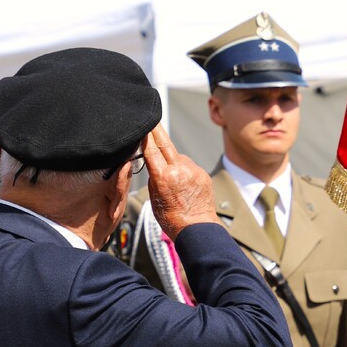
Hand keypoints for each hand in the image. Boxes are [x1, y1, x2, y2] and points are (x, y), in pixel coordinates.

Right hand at [143, 125, 218, 239]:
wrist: (197, 227)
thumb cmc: (171, 217)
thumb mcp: (154, 197)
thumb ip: (155, 176)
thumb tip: (156, 164)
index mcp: (163, 176)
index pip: (151, 150)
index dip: (146, 135)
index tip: (144, 124)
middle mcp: (179, 169)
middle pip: (165, 144)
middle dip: (157, 130)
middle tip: (152, 119)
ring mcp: (193, 170)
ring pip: (178, 157)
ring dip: (172, 160)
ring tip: (171, 178)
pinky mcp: (202, 173)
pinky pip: (189, 166)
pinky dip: (184, 170)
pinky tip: (183, 184)